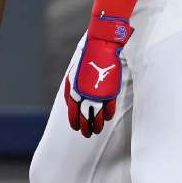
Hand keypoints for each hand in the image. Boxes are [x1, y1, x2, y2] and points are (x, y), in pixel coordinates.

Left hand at [66, 15, 131, 136]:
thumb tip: (70, 105)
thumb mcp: (73, 75)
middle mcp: (85, 95)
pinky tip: (106, 118)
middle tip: (87, 134)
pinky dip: (108, 115)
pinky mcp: (110, 92)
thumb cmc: (85, 61)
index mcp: (74, 91)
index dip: (75, 123)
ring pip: (97, 117)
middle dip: (86, 129)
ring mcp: (99, 94)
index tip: (77, 128)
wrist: (101, 48)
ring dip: (97, 126)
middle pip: (85, 118)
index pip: (73, 114)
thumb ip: (71, 91)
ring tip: (97, 131)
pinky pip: (109, 109)